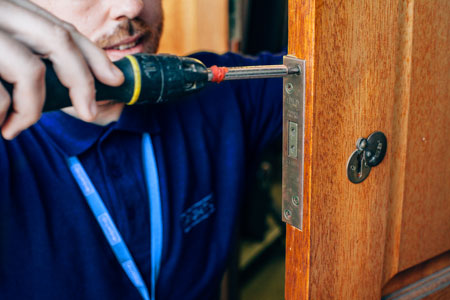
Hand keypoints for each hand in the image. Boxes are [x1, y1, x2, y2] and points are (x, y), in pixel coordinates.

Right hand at [0, 0, 123, 139]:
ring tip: (15, 128)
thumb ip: (25, 59)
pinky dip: (4, 115)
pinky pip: (1, 96)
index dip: (94, 56)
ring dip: (32, 108)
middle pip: (59, 38)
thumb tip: (70, 94)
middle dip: (83, 80)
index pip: (62, 29)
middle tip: (89, 114)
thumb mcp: (0, 52)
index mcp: (10, 8)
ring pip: (31, 70)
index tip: (115, 79)